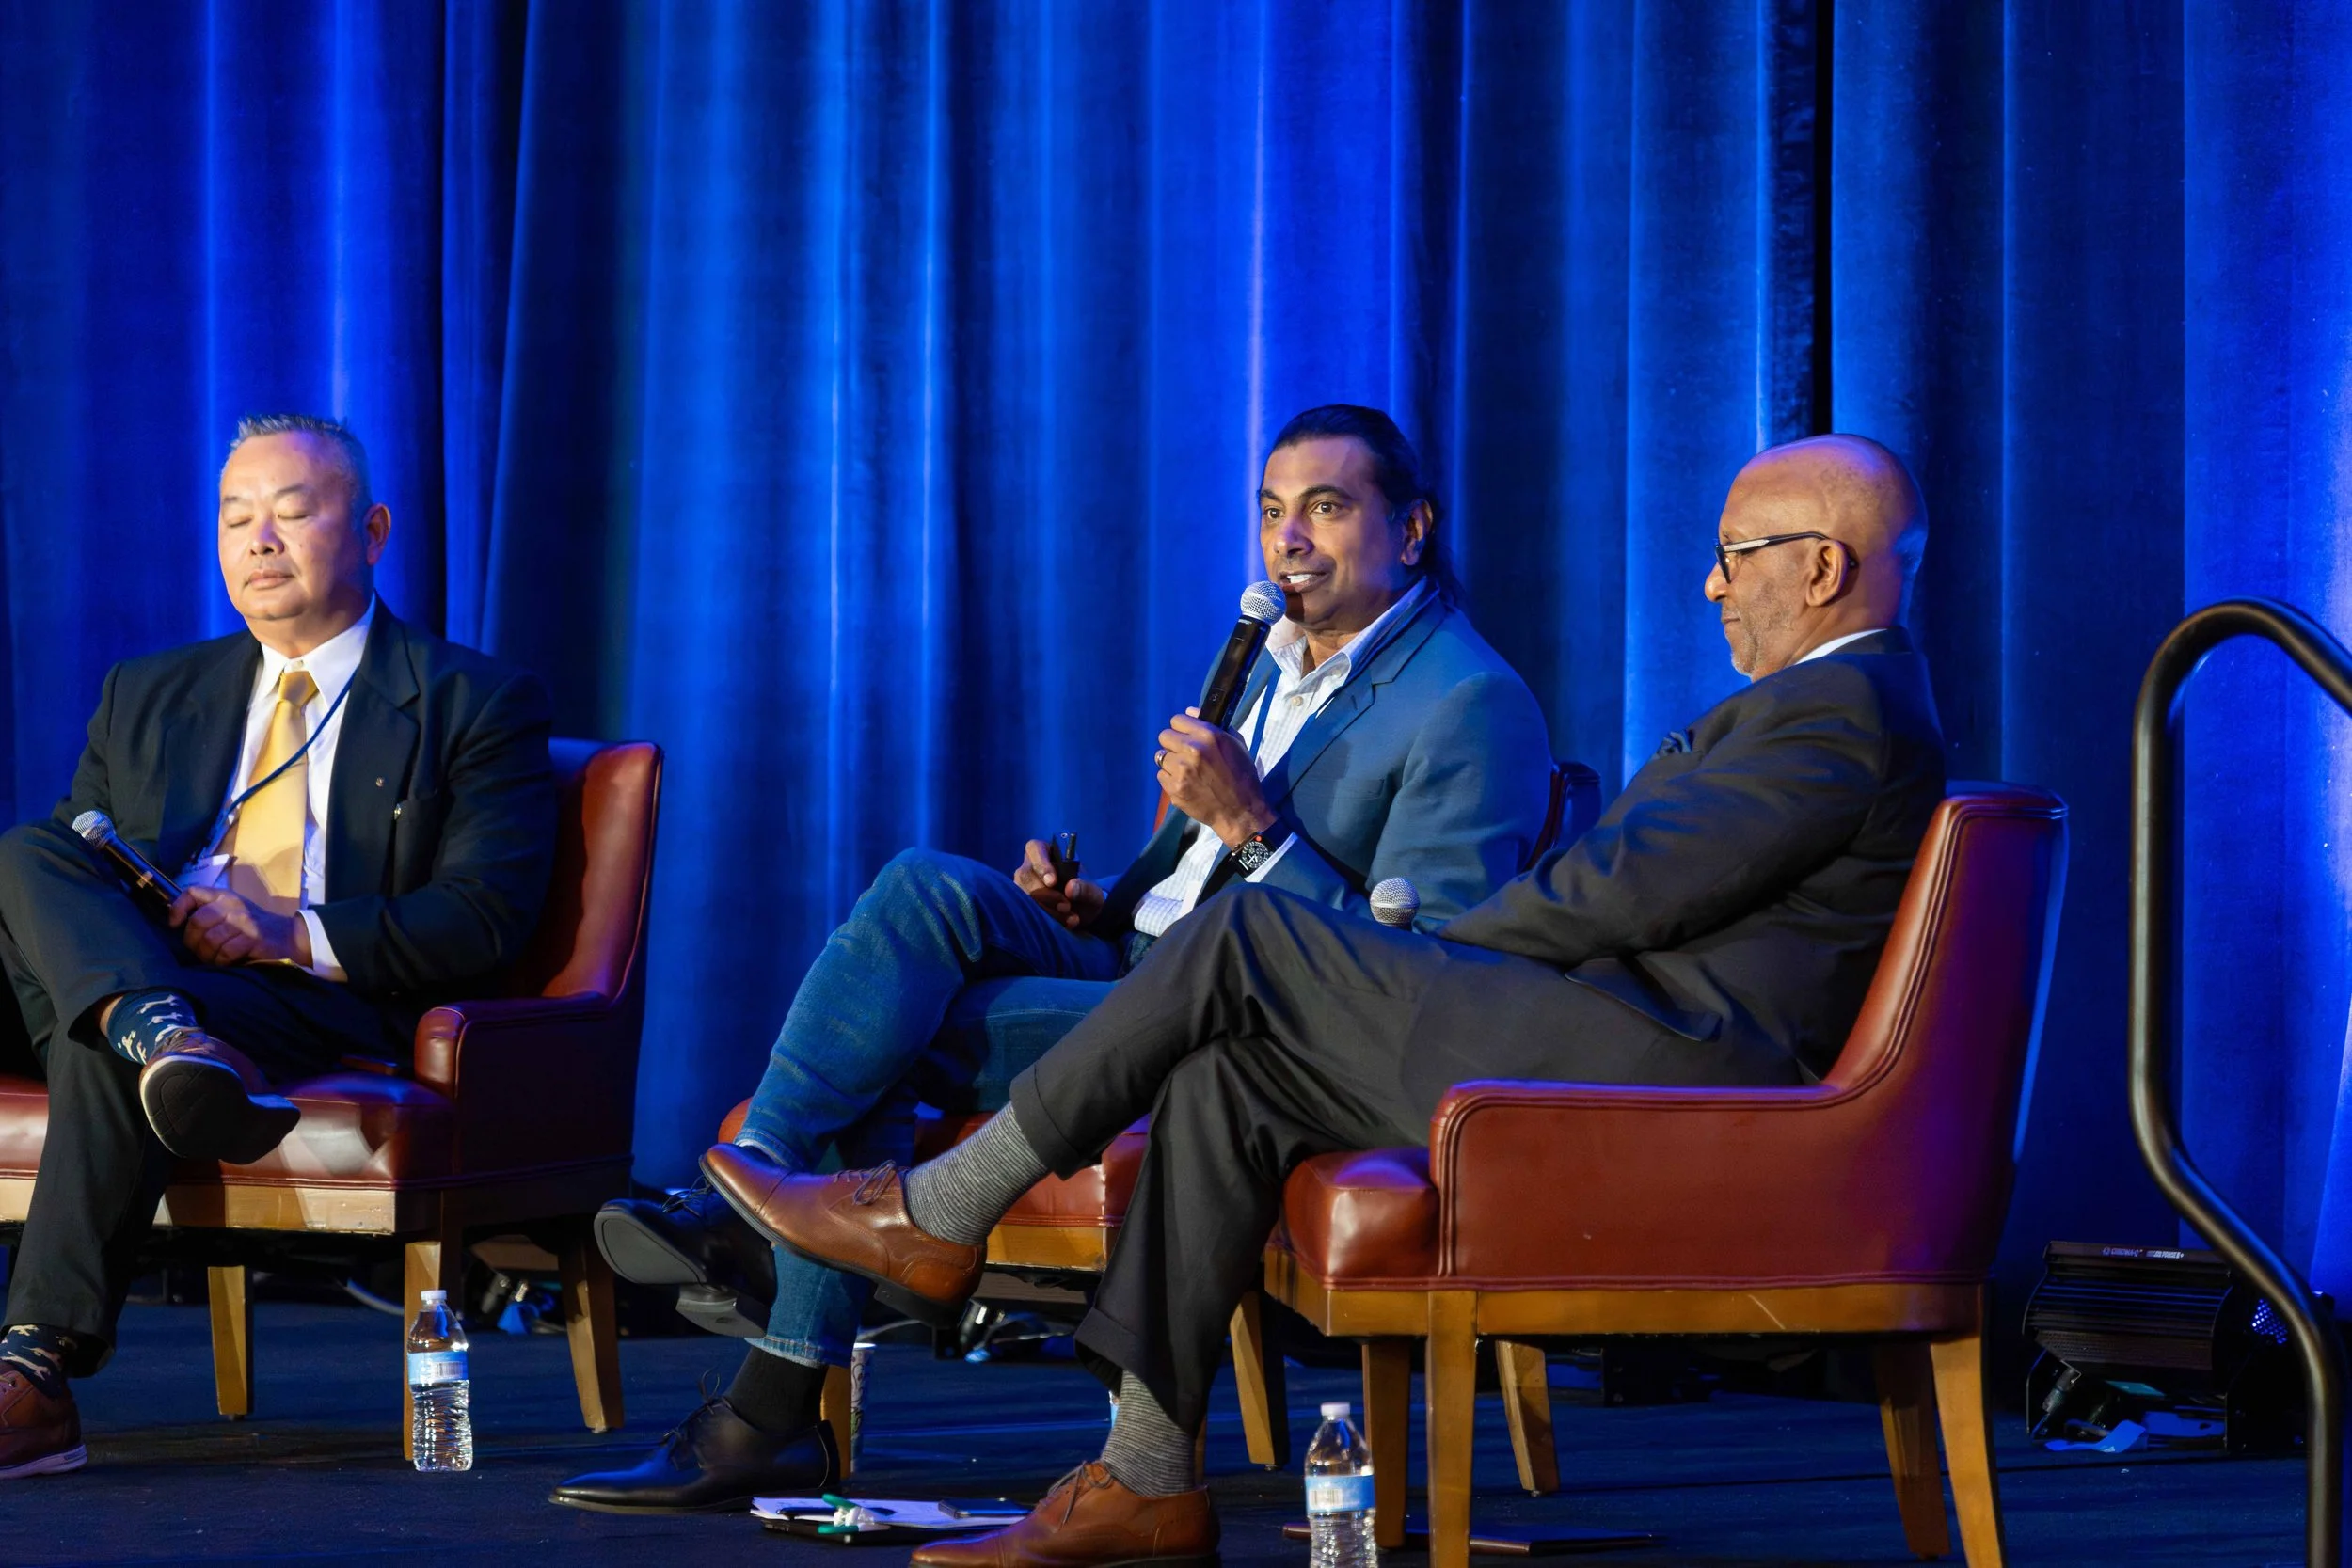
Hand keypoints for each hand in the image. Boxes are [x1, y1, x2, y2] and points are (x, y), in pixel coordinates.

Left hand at [170, 886, 310, 966]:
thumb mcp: (232, 912)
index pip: (192, 892)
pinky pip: (226, 952)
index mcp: (224, 896)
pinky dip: (223, 961)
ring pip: (210, 939)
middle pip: (198, 921)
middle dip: (193, 942)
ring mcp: (244, 921)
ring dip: (208, 955)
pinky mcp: (253, 938)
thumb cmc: (254, 928)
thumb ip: (208, 912)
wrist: (290, 937)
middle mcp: (232, 905)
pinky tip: (228, 962)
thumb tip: (177, 924)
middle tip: (201, 952)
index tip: (176, 925)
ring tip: (215, 959)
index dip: (178, 908)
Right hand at [1012, 839, 1105, 930]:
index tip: (1052, 882)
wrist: (1084, 913)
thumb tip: (1070, 888)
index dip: (1041, 864)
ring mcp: (1023, 887)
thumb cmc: (1085, 894)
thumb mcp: (1093, 892)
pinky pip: (1025, 911)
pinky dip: (1045, 919)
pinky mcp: (1023, 904)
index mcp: (1046, 852)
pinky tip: (1063, 924)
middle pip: (1025, 875)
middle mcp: (1030, 867)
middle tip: (1066, 906)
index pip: (1035, 849)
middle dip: (1044, 894)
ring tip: (1070, 918)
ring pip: (1023, 895)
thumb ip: (1086, 888)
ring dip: (1046, 909)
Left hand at [1157, 708, 1276, 847]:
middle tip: (1185, 755)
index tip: (1187, 736)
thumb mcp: (1236, 744)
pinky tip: (1185, 784)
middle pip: (1164, 736)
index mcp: (1208, 735)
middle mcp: (1192, 749)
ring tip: (1186, 771)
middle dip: (1174, 744)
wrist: (1240, 811)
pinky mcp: (1174, 788)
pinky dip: (1170, 779)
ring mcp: (1180, 770)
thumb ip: (1212, 725)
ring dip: (1171, 763)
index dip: (1182, 728)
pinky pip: (1161, 775)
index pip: (1177, 720)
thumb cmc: (1242, 776)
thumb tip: (1190, 712)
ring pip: (1161, 757)